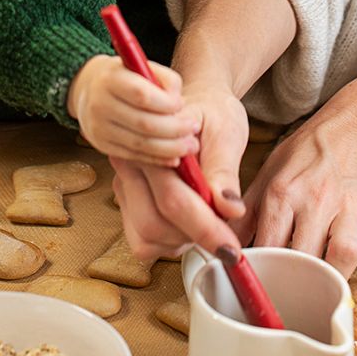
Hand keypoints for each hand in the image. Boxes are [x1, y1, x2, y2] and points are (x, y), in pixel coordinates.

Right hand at [67, 54, 200, 166]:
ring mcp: (98, 128)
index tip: (182, 104)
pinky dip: (156, 158)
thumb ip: (165, 80)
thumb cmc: (126, 77)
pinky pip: (133, 155)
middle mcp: (100, 104)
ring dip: (169, 148)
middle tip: (194, 129)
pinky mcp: (102, 145)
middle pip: (143, 123)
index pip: (142, 95)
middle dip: (174, 129)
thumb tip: (178, 104)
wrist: (90, 90)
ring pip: (140, 143)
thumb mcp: (142, 67)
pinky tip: (174, 157)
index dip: (166, 103)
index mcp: (110, 79)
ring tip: (190, 145)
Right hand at [110, 83, 249, 261]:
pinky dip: (169, 241)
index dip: (205, 229)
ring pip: (147, 236)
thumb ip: (224, 172)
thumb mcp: (226, 132)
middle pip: (154, 223)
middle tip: (226, 231)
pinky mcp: (129, 203)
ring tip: (207, 217)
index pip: (172, 199)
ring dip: (182, 238)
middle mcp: (129, 164)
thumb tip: (230, 209)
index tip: (232, 250)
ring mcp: (125, 186)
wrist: (199, 105)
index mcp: (151, 143)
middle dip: (194, 235)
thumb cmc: (213, 114)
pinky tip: (188, 222)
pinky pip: (143, 240)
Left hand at [240, 83, 356, 278]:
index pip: (267, 246)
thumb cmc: (302, 158)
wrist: (345, 129)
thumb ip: (243, 215)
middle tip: (294, 294)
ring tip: (327, 285)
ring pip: (345, 251)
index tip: (262, 287)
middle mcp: (316, 199)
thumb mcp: (265, 177)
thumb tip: (219, 248)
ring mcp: (349, 204)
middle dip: (298, 281)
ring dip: (337, 275)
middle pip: (305, 255)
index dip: (263, 272)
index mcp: (282, 193)